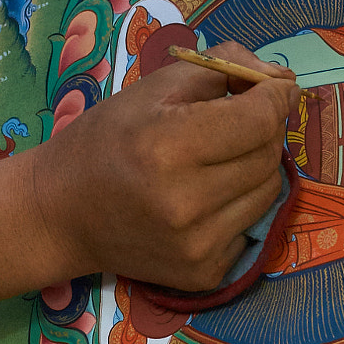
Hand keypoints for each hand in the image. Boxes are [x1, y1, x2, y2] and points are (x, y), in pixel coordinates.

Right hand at [26, 42, 298, 289]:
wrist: (60, 215)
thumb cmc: (106, 140)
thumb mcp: (152, 89)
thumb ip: (221, 69)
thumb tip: (283, 81)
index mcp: (168, 146)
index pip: (259, 119)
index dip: (276, 97)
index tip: (274, 89)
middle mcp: (186, 202)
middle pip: (268, 154)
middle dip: (263, 130)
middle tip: (236, 122)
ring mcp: (197, 245)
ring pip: (269, 192)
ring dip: (255, 168)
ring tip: (217, 160)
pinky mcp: (204, 273)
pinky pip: (251, 228)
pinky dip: (239, 207)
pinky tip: (204, 200)